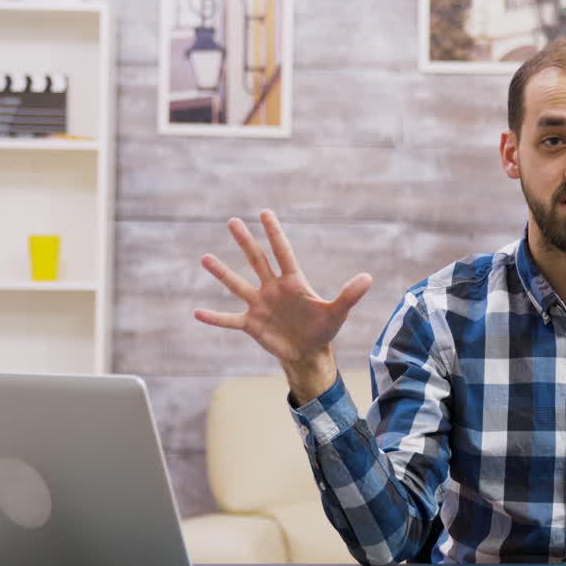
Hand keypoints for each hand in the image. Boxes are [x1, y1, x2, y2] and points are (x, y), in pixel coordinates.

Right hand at [194, 210, 371, 398]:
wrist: (308, 352)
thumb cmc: (323, 329)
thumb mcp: (338, 312)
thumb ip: (349, 295)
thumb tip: (368, 278)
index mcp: (293, 282)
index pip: (282, 252)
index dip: (274, 233)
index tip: (264, 213)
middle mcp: (273, 289)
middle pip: (257, 261)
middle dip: (246, 242)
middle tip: (232, 221)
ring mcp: (260, 305)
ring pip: (238, 285)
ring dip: (222, 272)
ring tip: (205, 258)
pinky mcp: (251, 324)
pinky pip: (229, 319)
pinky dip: (214, 317)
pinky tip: (197, 312)